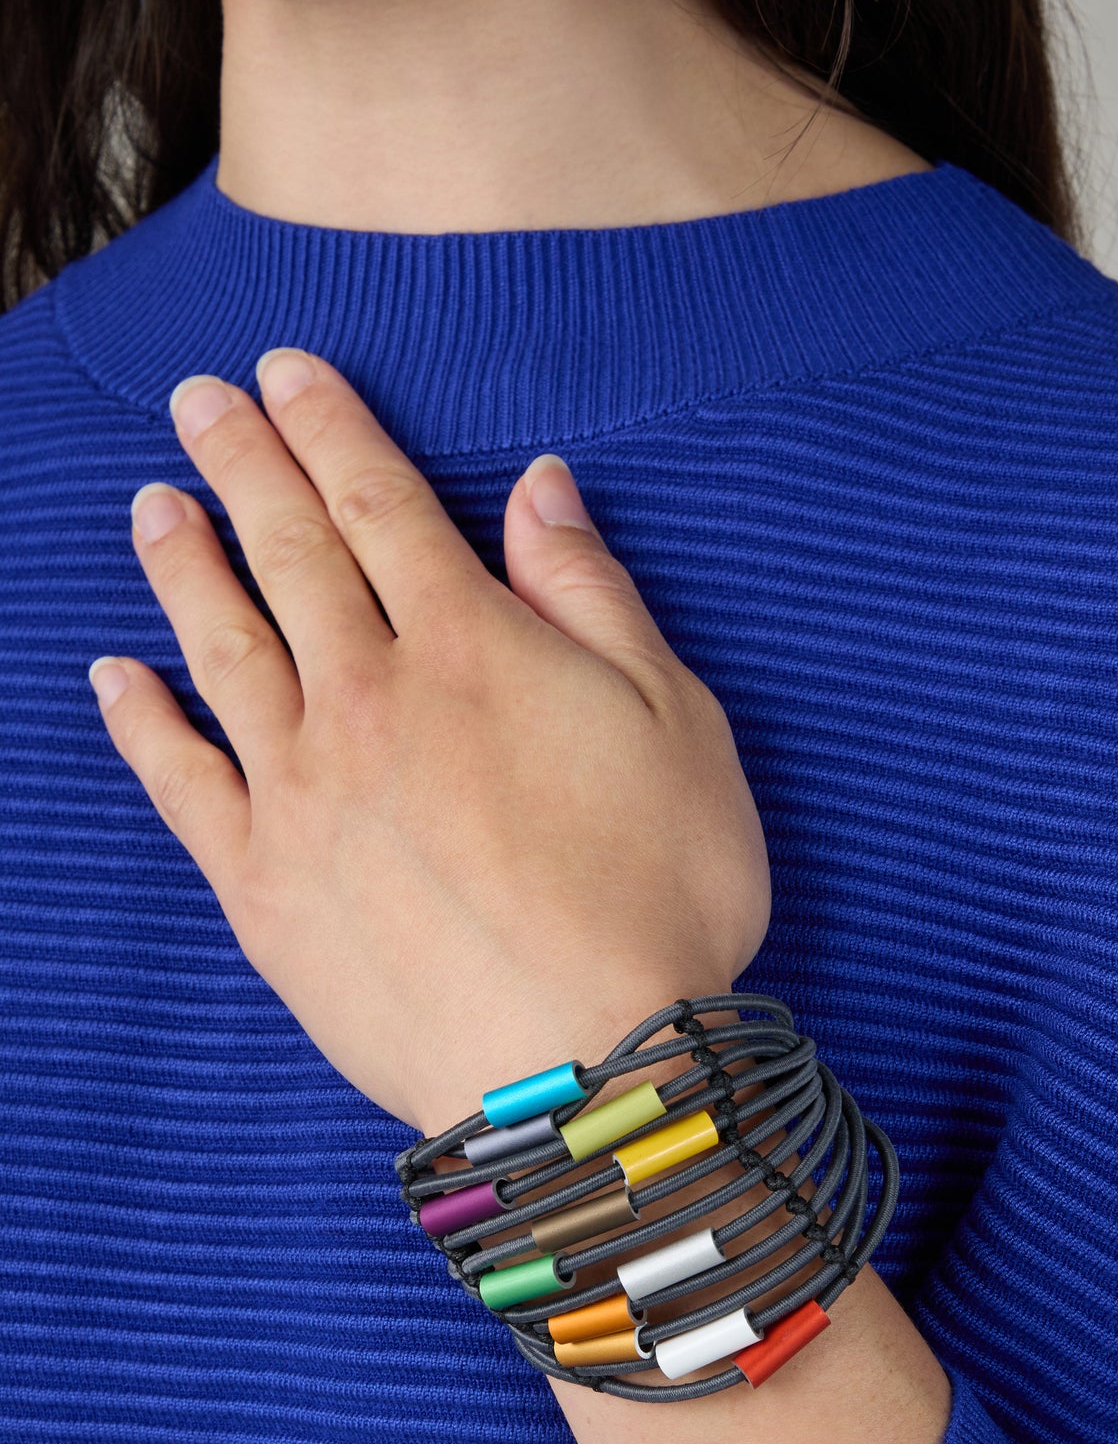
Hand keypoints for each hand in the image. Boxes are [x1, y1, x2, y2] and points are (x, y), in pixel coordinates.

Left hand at [90, 349, 771, 1133]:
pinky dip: (141, 722)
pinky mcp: (261, 888)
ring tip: (153, 505)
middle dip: (241, 464)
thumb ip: (591, 597)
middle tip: (198, 400)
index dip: (329, 429)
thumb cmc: (660, 899)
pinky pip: (180, 782)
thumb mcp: (676, 725)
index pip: (378, 505)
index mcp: (468, 648)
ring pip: (222, 649)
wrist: (586, 1071)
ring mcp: (299, 794)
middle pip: (286, 555)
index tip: (285, 371)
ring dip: (182, 567)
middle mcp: (365, 700)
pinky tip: (114, 676)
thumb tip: (538, 489)